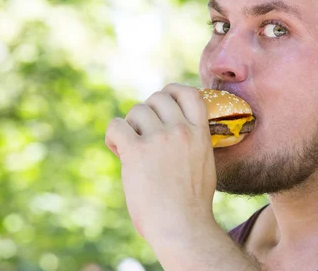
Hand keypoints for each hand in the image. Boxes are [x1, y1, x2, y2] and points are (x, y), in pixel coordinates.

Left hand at [105, 83, 216, 243]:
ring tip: (130, 147)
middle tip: (142, 132)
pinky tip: (117, 150)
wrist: (182, 226)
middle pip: (157, 98)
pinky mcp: (137, 151)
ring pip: (136, 110)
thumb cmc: (191, 203)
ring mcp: (159, 139)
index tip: (163, 102)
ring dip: (130, 125)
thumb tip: (175, 129)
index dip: (172, 92)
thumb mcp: (204, 163)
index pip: (188, 93)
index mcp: (200, 133)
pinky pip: (116, 126)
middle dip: (147, 111)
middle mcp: (181, 130)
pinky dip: (113, 136)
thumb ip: (192, 142)